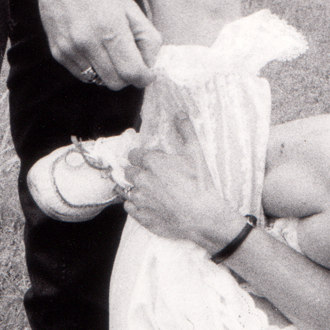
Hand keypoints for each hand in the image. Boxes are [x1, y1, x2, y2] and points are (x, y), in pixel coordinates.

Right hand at [36, 0, 160, 88]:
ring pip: (98, 81)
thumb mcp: (131, 8)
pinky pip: (82, 75)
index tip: (147, 73)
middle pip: (115, 82)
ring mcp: (71, 49)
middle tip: (130, 60)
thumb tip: (150, 65)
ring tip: (109, 49)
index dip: (144, 77)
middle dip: (127, 76)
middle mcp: (88, 43)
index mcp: (111, 29)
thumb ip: (147, 37)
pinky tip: (93, 48)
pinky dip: (93, 68)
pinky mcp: (58, 53)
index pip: (132, 72)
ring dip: (109, 71)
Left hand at [124, 103, 241, 249]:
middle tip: (149, 175)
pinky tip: (145, 204)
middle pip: (129, 172)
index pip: (134, 155)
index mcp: (152, 162)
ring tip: (145, 190)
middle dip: (136, 171)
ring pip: (126, 190)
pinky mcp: (141, 216)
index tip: (147, 159)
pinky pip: (128, 207)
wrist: (202, 216)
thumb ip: (186, 130)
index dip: (140, 156)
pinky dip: (134, 205)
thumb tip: (180, 113)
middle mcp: (141, 179)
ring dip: (134, 188)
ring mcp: (140, 199)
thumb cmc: (199, 183)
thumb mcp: (196, 152)